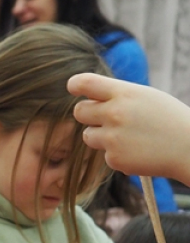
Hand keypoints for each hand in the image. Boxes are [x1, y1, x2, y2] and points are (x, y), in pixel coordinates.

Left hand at [69, 73, 189, 181]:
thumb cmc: (169, 119)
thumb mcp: (147, 97)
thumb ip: (118, 96)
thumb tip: (90, 96)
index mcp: (125, 93)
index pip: (86, 83)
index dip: (75, 84)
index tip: (72, 87)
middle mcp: (115, 113)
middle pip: (79, 111)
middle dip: (89, 114)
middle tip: (106, 118)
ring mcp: (113, 138)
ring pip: (88, 135)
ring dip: (102, 136)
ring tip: (129, 135)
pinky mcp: (114, 158)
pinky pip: (104, 154)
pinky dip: (118, 154)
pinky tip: (139, 150)